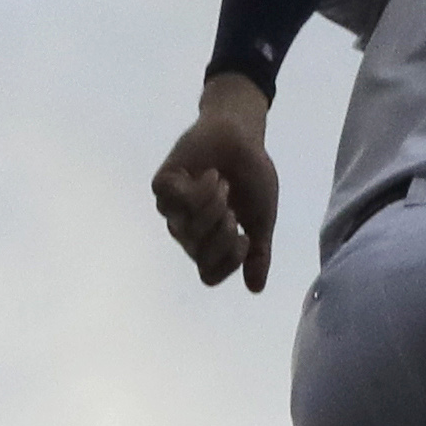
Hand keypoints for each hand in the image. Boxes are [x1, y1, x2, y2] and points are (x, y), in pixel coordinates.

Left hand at [152, 78, 278, 289]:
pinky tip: (211, 175)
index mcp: (209, 243)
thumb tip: (255, 289)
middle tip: (234, 211)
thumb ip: (258, 253)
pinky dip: (199, 189)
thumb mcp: (261, 219)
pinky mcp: (163, 184)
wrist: (242, 136)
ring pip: (186, 230)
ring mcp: (172, 208)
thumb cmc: (251, 177)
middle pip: (199, 255)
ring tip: (223, 185)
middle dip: (223, 234)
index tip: (247, 239)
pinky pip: (176, 201)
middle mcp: (187, 231)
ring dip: (212, 208)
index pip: (209, 274)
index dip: (229, 262)